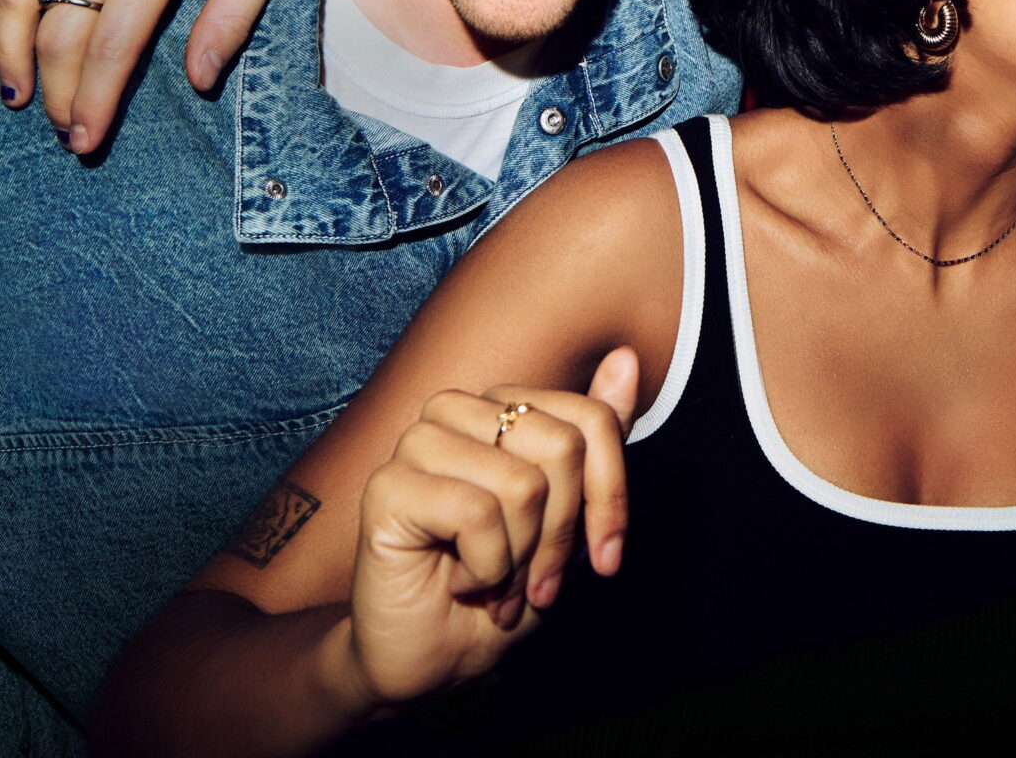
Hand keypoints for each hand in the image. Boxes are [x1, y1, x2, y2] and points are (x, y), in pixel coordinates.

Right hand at [340, 349, 637, 708]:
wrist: (432, 658)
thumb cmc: (500, 587)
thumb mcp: (569, 519)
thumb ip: (595, 439)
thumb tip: (627, 357)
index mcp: (499, 408)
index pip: (590, 418)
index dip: (611, 497)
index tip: (603, 560)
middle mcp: (456, 411)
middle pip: (561, 447)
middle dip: (562, 537)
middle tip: (535, 583)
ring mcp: (417, 443)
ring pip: (521, 485)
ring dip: (521, 559)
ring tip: (494, 583)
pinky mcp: (388, 485)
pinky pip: (476, 514)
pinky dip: (485, 569)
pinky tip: (459, 582)